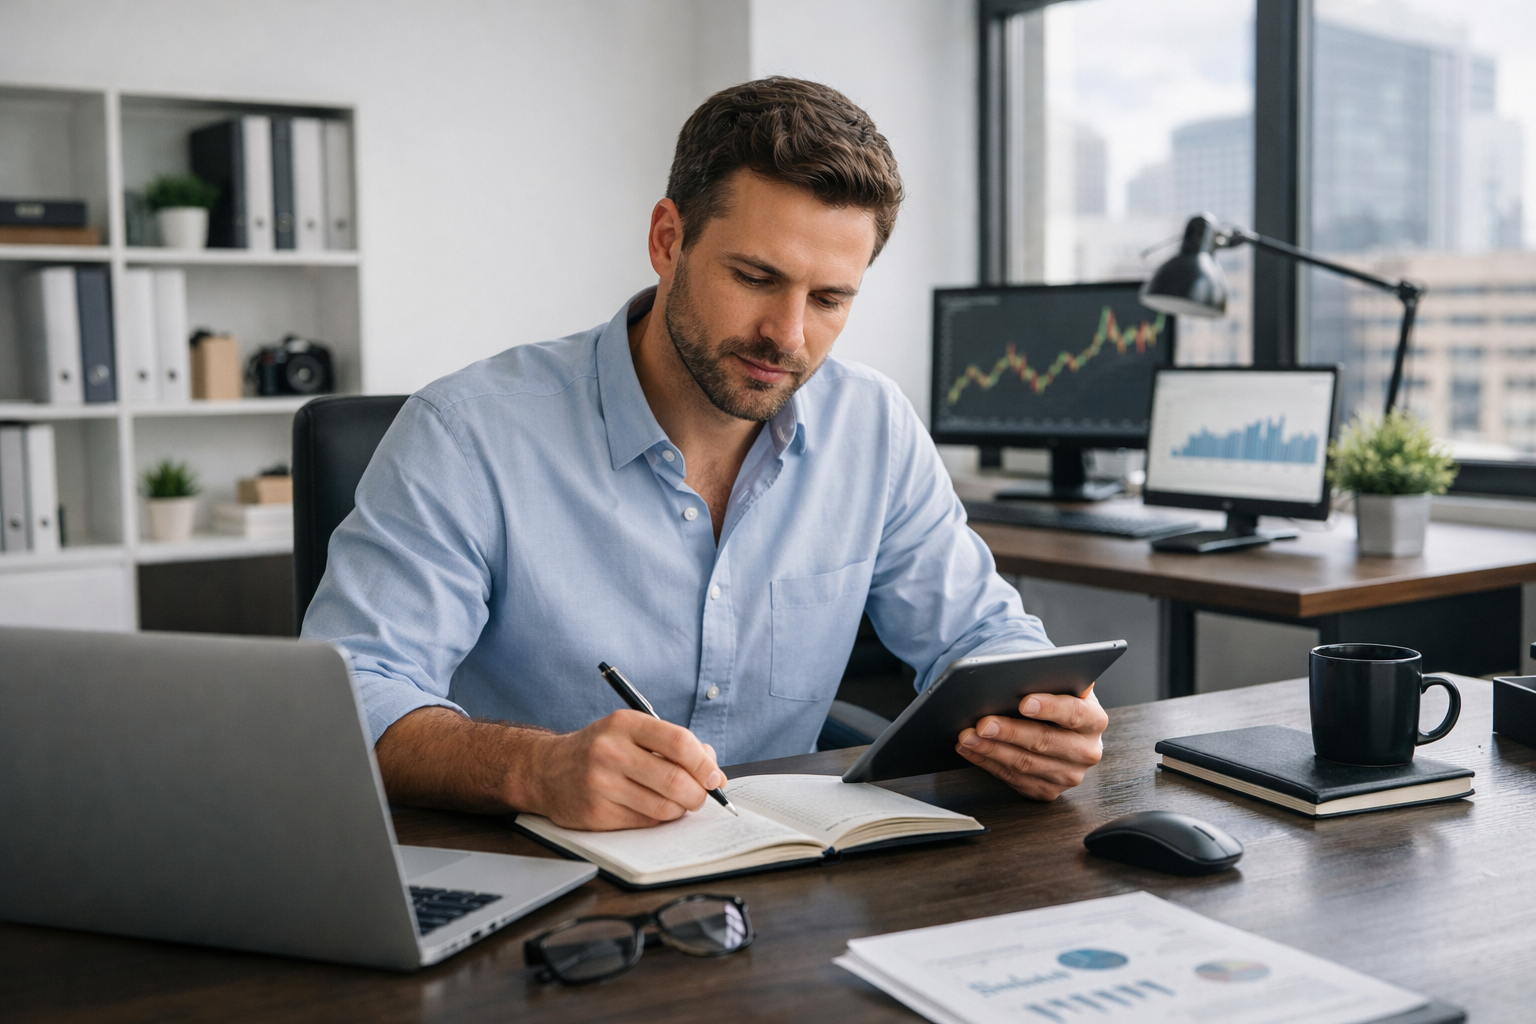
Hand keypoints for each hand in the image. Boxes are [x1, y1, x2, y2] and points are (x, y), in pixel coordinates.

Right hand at [518, 710, 725, 830]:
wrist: (546, 770)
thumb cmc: (600, 750)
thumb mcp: (632, 732)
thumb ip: (673, 745)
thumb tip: (713, 771)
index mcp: (625, 723)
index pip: (679, 742)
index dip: (704, 763)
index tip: (714, 777)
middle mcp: (610, 751)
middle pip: (675, 780)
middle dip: (698, 794)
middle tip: (701, 796)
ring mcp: (601, 784)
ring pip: (663, 808)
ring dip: (680, 810)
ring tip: (676, 803)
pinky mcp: (596, 814)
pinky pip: (644, 823)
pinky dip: (657, 820)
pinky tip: (650, 808)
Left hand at [955, 687, 1107, 800]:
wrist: (1061, 729)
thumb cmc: (1055, 701)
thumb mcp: (1061, 686)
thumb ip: (1053, 678)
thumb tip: (1030, 670)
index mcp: (1094, 721)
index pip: (1074, 713)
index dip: (1050, 708)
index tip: (1024, 702)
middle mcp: (1087, 752)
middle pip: (1045, 742)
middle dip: (1010, 732)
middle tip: (982, 723)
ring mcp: (1069, 775)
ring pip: (1026, 764)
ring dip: (992, 750)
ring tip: (968, 736)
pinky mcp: (1048, 790)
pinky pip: (1014, 779)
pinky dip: (988, 763)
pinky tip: (971, 750)